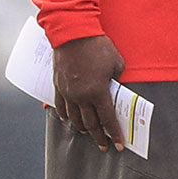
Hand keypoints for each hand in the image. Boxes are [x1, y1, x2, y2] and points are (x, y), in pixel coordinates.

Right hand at [52, 35, 125, 152]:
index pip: (108, 119)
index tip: (118, 144)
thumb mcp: (116, 62)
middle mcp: (81, 96)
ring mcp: (68, 92)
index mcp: (98, 92)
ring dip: (82, 128)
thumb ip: (118, 77)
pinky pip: (60, 105)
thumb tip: (116, 85)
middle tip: (104, 145)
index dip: (114, 133)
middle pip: (90, 123)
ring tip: (87, 133)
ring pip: (74, 118)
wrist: (73, 32)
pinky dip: (65, 115)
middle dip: (99, 137)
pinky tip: (67, 119)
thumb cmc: (96, 45)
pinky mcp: (59, 85)